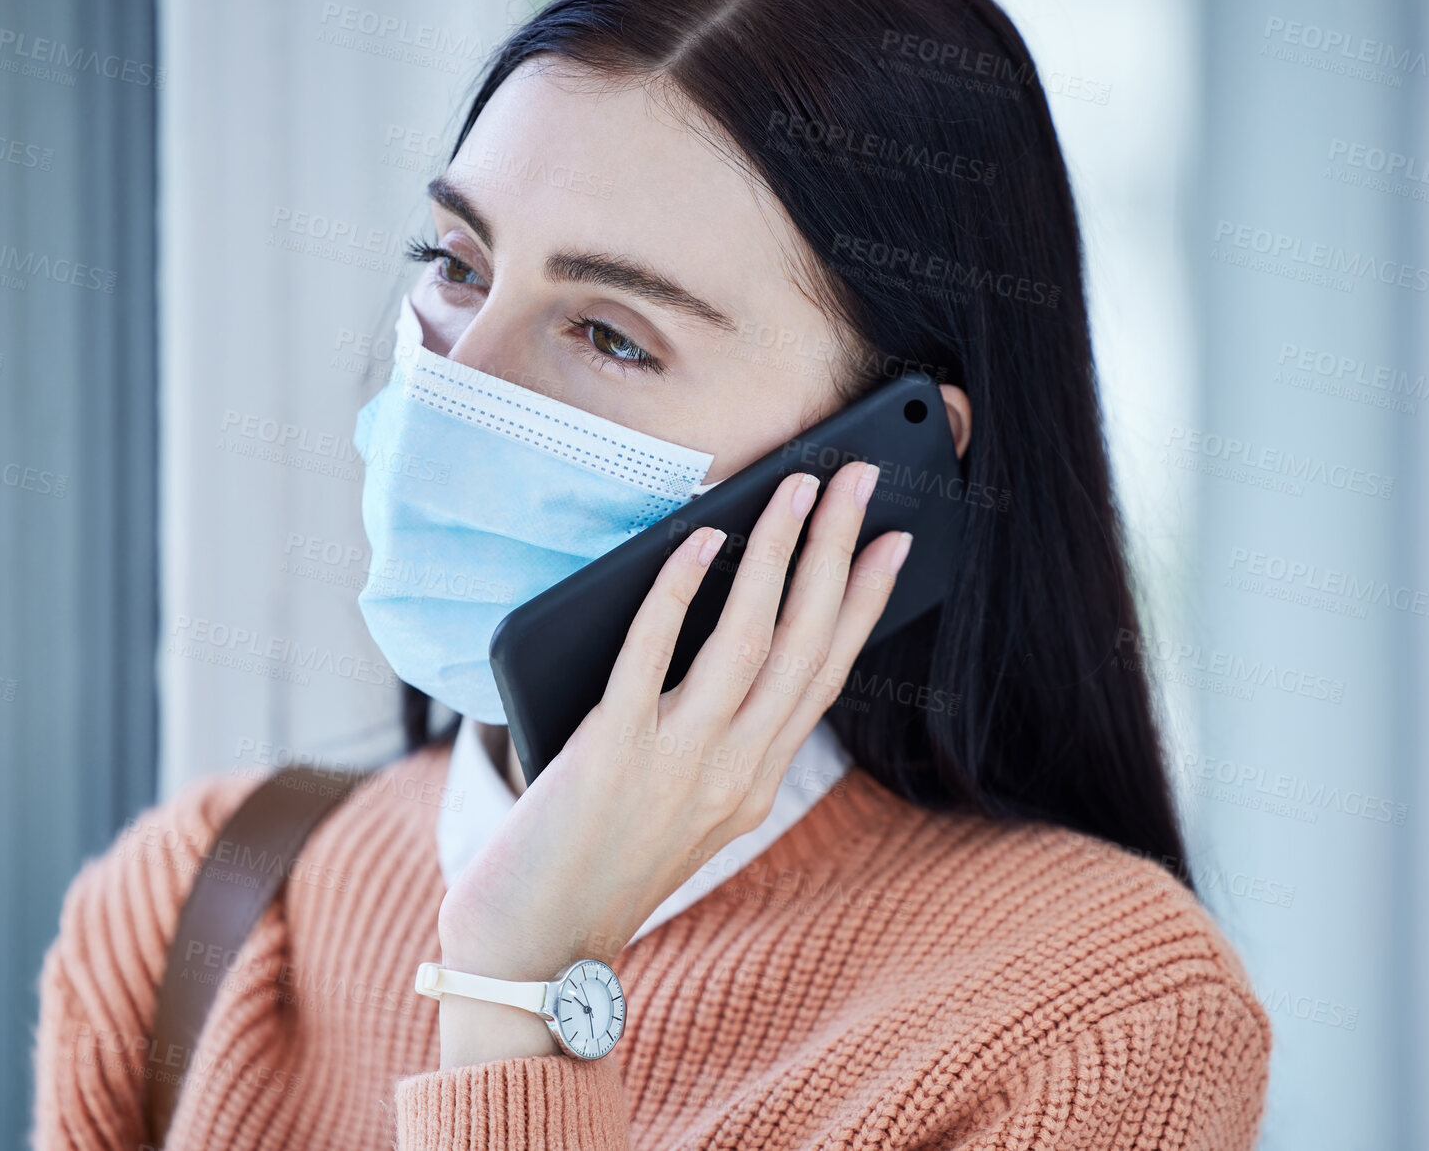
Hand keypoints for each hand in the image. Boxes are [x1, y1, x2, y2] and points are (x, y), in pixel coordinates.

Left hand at [434, 461, 910, 1066]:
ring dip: (778, 555)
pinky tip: (699, 543)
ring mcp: (677, 765)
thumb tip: (716, 624)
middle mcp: (733, 772)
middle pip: (802, 642)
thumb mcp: (682, 805)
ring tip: (795, 490)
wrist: (533, 949)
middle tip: (861, 481)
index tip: (895, 543)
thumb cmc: (596, 865)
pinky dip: (680, 594)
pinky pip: (652, 658)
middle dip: (837, 551)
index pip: (825, 673)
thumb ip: (709, 734)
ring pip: (750, 640)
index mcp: (754, 781)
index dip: (864, 603)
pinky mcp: (610, 755)